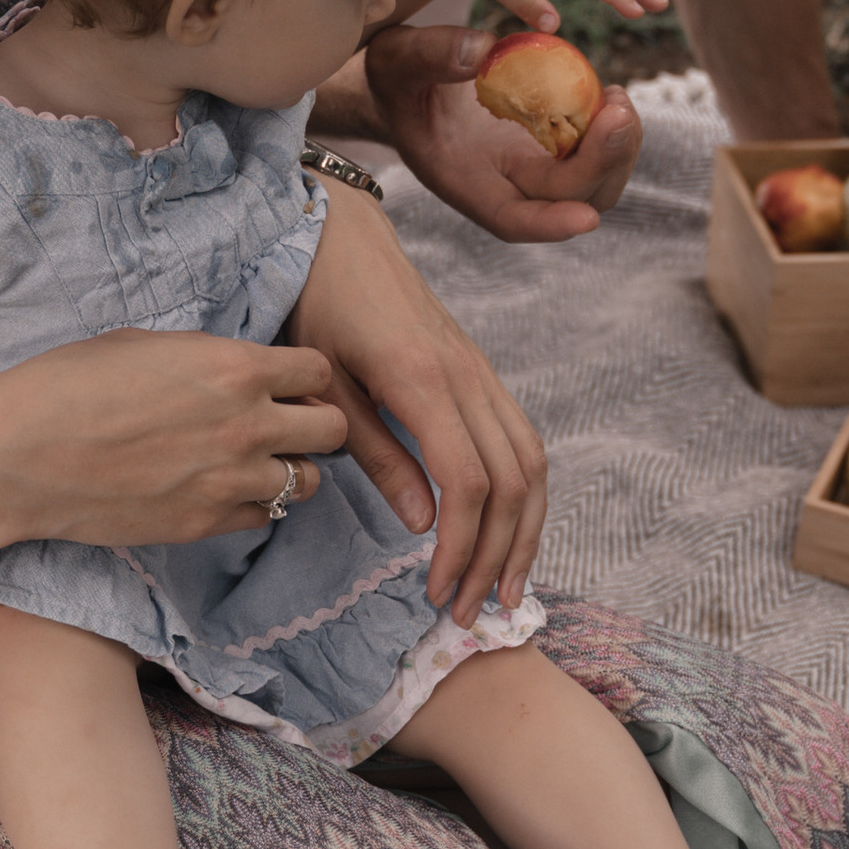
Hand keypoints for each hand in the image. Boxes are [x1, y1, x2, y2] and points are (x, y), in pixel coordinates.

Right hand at [0, 329, 349, 559]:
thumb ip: (208, 358)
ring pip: (307, 481)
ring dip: (288, 468)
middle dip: (312, 423)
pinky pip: (262, 518)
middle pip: (332, 429)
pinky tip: (219, 490)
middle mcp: (247, 424)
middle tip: (281, 423)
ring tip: (251, 461)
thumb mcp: (148, 344)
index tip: (284, 382)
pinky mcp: (206, 524)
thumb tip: (235, 370)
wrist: (22, 454)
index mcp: (235, 367)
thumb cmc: (70, 385)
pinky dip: (252, 505)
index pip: (319, 372)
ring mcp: (231, 481)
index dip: (304, 377)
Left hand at [292, 184, 545, 616]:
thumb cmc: (316, 305)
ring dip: (525, 532)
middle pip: (512, 482)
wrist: (338, 234)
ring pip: (532, 463)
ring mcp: (482, 373)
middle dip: (499, 555)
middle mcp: (468, 378)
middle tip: (474, 613)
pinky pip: (524, 441)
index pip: (468, 482)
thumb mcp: (326, 384)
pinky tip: (508, 532)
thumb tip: (422, 524)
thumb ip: (375, 453)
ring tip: (507, 589)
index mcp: (423, 382)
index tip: (437, 594)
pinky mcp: (482, 374)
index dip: (460, 547)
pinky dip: (525, 496)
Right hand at [361, 21, 641, 244]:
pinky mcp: (556, 144)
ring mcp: (537, 167)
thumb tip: (483, 47)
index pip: (514, 220)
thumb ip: (433, 54)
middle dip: (603, 163)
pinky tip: (612, 95)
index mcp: (468, 182)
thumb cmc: (397, 78)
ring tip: (619, 100)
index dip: (550, 225)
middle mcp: (508, 186)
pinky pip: (599, 154)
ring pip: (596, 184)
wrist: (410, 81)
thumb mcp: (399, 60)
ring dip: (619, 150)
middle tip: (619, 111)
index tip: (585, 219)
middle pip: (570, 201)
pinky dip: (615, 132)